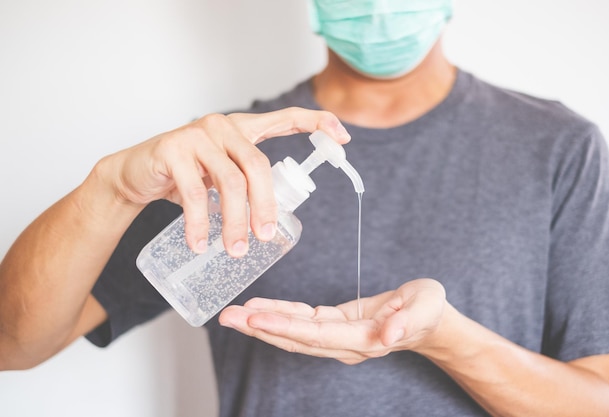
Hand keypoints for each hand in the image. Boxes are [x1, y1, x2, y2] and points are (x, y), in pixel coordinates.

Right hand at [96, 107, 350, 254]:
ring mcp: (196, 135)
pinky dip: (200, 223)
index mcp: (241, 129)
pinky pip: (194, 194)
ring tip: (234, 250)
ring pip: (228, 182)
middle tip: (264, 238)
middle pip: (257, 166)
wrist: (135, 173)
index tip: (342, 137)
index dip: (316, 124)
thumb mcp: (221, 176)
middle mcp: (222, 126)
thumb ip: (246, 185)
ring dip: (235, 222)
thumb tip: (275, 225)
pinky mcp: (171, 150)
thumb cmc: (185, 176)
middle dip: (265, 206)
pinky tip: (199, 243)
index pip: (285, 118)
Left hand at [219, 278, 446, 364]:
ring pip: (292, 333)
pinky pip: (300, 322)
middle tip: (228, 317)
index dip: (285, 325)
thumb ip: (407, 320)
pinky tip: (259, 308)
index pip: (316, 333)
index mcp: (365, 338)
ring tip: (233, 314)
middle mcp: (345, 343)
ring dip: (261, 323)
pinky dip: (278, 314)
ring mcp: (337, 337)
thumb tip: (388, 335)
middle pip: (295, 338)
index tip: (256, 316)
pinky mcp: (334, 325)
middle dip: (260, 327)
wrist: (429, 323)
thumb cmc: (428, 310)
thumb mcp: (426, 307)